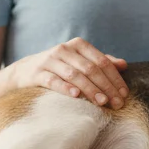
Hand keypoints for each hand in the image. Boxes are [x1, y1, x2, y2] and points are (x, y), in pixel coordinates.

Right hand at [10, 38, 127, 108]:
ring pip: (74, 75)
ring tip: (102, 102)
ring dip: (90, 89)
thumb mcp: (80, 61)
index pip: (102, 61)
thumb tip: (124, 65)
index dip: (115, 78)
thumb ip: (100, 62)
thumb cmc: (59, 67)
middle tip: (116, 103)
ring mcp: (50, 60)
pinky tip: (76, 96)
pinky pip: (53, 81)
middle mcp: (64, 49)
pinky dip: (65, 88)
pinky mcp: (37, 73)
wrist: (25, 71)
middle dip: (106, 86)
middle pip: (90, 68)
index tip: (124, 94)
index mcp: (78, 45)